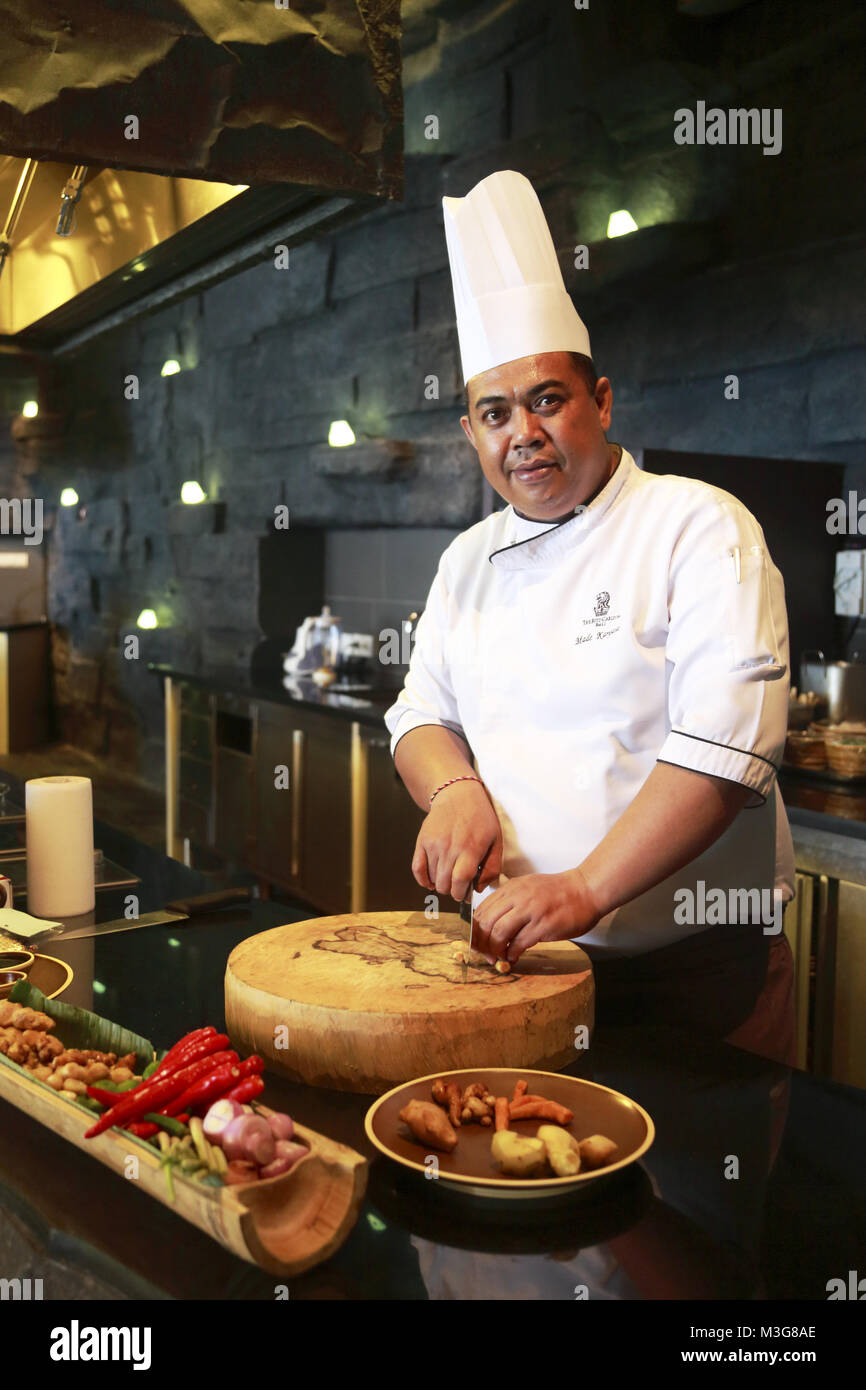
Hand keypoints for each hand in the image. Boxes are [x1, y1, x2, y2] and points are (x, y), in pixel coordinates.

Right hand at [412, 781, 502, 902]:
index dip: (461, 894)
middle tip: (458, 886)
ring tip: (449, 877)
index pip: (460, 881)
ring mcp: (434, 844)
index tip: (464, 894)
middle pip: (445, 883)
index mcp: (471, 848)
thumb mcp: (495, 841)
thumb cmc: (480, 819)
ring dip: (440, 884)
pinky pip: (417, 868)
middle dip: (452, 891)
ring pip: (432, 878)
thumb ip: (492, 868)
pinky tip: (430, 882)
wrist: (458, 795)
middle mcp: (450, 847)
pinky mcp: (422, 841)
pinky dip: (422, 880)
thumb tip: (478, 889)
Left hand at [471, 867, 600, 962]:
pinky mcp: (543, 925)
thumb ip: (510, 901)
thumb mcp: (528, 888)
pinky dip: (512, 953)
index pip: (481, 910)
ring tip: (498, 958)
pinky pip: (519, 943)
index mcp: (511, 888)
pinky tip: (513, 957)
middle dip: (481, 943)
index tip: (476, 942)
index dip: (475, 930)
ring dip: (494, 950)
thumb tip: (492, 923)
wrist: (586, 890)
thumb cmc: (559, 892)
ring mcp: (531, 911)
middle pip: (486, 923)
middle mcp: (518, 897)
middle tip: (484, 954)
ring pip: (499, 933)